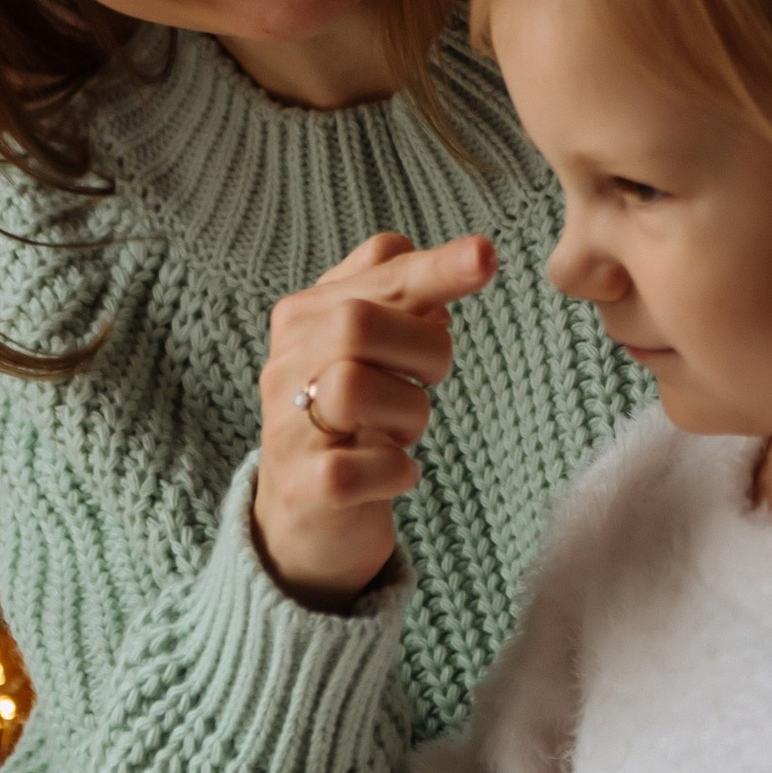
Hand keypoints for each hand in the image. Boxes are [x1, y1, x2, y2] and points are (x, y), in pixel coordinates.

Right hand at [254, 228, 496, 607]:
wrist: (306, 517)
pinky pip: (357, 469)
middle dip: (423, 349)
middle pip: (358, 322)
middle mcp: (285, 366)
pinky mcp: (302, 488)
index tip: (486, 255)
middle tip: (431, 379)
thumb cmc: (353, 420)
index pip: (375, 272)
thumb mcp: (373, 349)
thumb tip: (463, 260)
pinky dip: (396, 472)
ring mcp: (287, 428)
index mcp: (305, 317)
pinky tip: (399, 474)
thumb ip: (406, 295)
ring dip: (408, 413)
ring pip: (353, 388)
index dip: (435, 266)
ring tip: (404, 432)